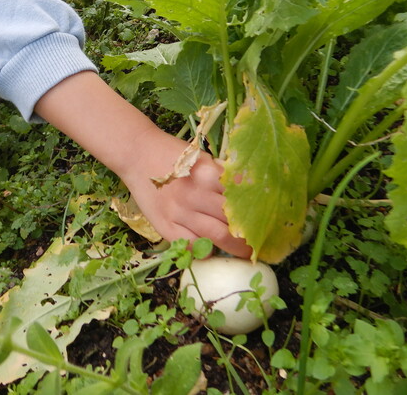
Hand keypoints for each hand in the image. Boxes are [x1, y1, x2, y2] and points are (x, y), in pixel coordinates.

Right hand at [121, 133, 251, 258]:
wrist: (137, 155)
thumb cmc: (174, 155)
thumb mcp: (203, 158)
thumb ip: (223, 176)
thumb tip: (249, 193)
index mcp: (208, 175)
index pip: (241, 198)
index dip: (258, 211)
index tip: (268, 220)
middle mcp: (195, 195)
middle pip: (232, 220)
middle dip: (250, 234)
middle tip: (262, 241)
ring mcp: (179, 213)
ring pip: (216, 237)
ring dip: (235, 247)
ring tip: (246, 252)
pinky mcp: (166, 227)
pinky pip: (192, 247)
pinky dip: (207, 252)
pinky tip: (215, 251)